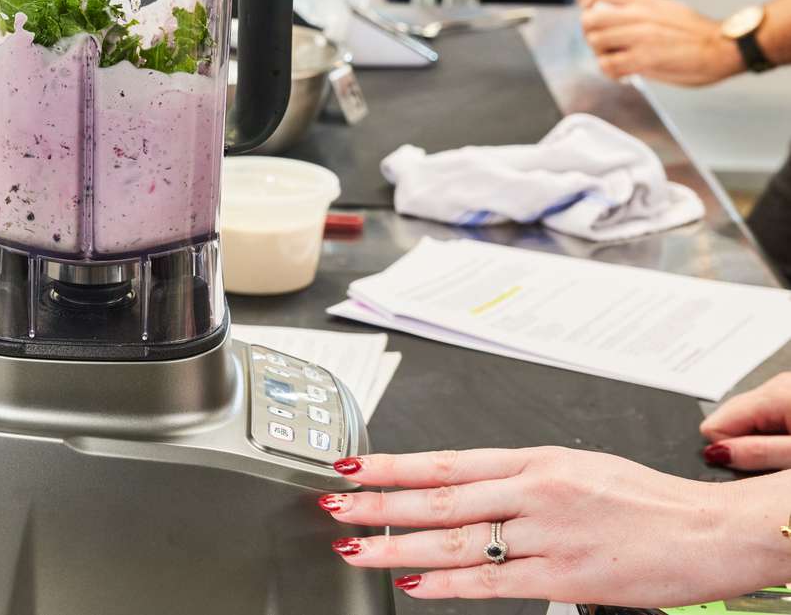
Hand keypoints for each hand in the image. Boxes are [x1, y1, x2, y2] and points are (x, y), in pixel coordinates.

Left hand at [320, 448, 736, 606]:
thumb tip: (469, 488)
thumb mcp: (578, 467)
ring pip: (456, 540)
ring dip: (399, 546)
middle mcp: (534, 492)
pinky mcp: (564, 578)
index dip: (392, 465)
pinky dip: (448, 583)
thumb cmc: (648, 501)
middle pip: (439, 498)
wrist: (708, 531)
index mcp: (534, 460)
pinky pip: (493, 583)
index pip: (446, 461)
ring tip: (357, 549)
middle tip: (335, 506)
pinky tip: (416, 582)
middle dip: (379, 504)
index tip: (351, 466)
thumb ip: (521, 478)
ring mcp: (546, 535)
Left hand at [580, 0, 743, 85]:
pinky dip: (610, 72)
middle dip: (591, 34)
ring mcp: (639, 36)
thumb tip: (614, 20)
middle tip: (605, 46)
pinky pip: (607, 65)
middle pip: (588, 19)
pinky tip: (623, 74)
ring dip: (601, 55)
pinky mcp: (643, 60)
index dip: (589, 5)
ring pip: (595, 42)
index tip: (596, 19)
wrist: (724, 46)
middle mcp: (637, 15)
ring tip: (616, 61)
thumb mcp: (665, 7)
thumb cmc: (696, 31)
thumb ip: (638, 10)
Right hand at [702, 372, 790, 471]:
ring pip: (748, 421)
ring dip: (763, 442)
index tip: (761, 464)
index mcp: (773, 395)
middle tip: (779, 462)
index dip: (735, 451)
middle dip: (749, 446)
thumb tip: (715, 453)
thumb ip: (759, 453)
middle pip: (730, 421)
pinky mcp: (790, 398)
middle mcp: (775, 386)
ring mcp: (784, 390)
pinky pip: (765, 419)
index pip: (715, 425)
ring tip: (790, 454)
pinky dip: (774, 436)